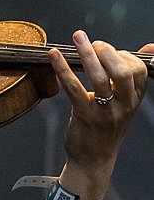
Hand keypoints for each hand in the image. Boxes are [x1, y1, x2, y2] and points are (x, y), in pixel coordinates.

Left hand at [48, 30, 147, 198]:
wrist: (93, 161)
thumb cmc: (106, 129)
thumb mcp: (124, 103)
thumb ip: (131, 76)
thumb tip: (149, 46)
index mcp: (134, 99)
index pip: (138, 69)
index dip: (124, 54)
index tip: (108, 51)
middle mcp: (123, 105)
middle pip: (123, 71)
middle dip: (108, 51)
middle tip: (93, 43)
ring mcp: (104, 111)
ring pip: (99, 77)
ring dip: (87, 54)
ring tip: (78, 38)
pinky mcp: (84, 116)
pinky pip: (74, 88)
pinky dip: (63, 69)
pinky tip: (55, 56)